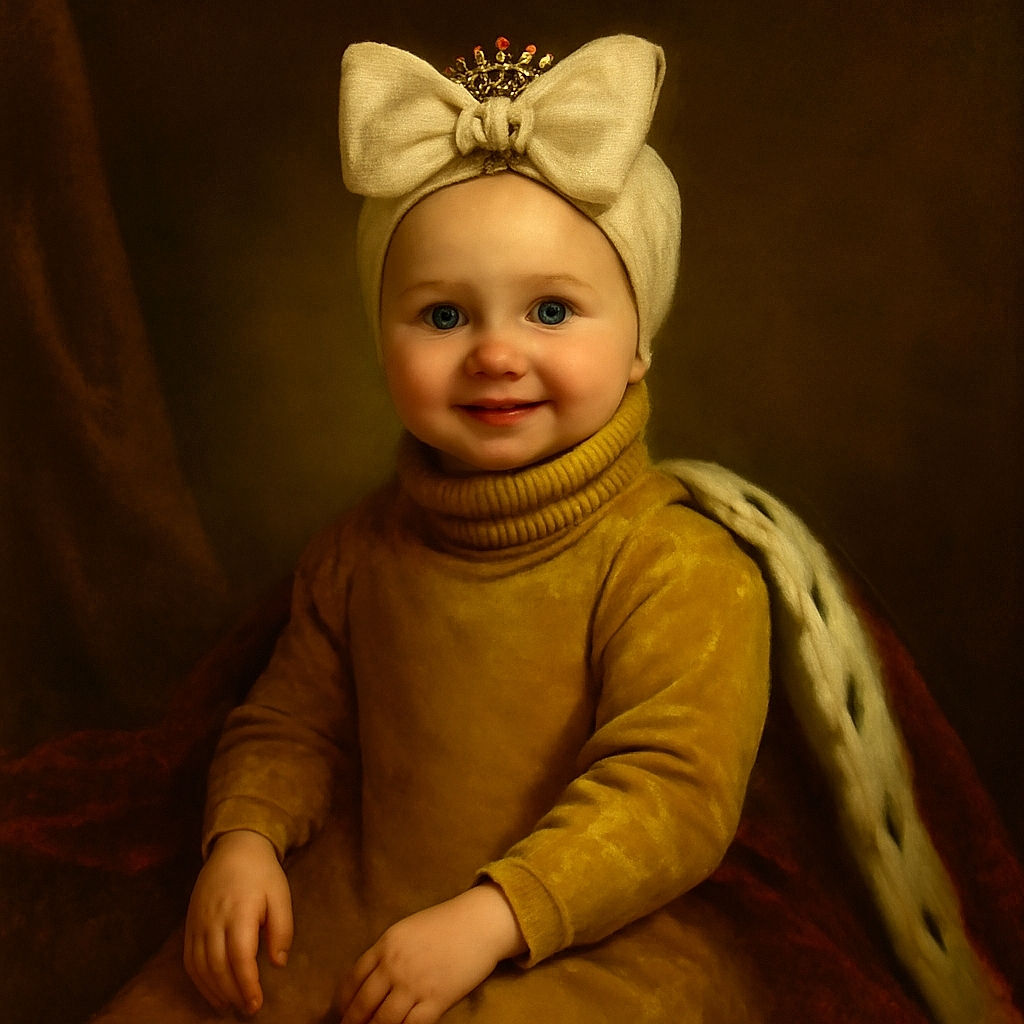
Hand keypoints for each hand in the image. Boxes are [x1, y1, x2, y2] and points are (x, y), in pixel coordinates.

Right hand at [183, 829, 293, 1015]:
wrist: (234, 848)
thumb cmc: (262, 874)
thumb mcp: (281, 895)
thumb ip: (282, 929)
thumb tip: (278, 963)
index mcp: (240, 912)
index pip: (240, 957)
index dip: (247, 984)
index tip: (256, 1003)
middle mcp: (214, 920)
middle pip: (218, 966)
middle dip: (232, 993)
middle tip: (247, 1009)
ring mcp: (198, 923)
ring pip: (200, 966)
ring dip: (214, 991)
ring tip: (230, 1006)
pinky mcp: (190, 924)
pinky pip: (189, 959)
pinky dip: (199, 980)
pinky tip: (212, 991)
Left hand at [337, 883, 524, 1023]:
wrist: (478, 923)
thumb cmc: (444, 924)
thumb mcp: (407, 930)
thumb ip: (388, 952)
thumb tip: (370, 980)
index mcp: (386, 945)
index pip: (353, 979)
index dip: (343, 1002)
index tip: (340, 1013)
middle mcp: (395, 965)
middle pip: (363, 1004)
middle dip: (353, 1023)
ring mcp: (414, 984)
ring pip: (383, 1021)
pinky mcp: (436, 1000)